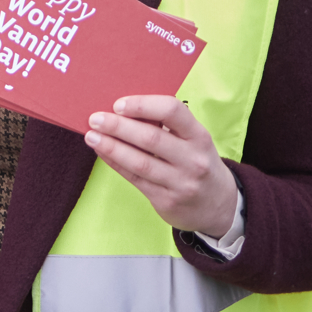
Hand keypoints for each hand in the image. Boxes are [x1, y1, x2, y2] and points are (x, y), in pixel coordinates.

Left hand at [85, 95, 238, 238]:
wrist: (220, 206)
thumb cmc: (197, 163)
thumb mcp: (194, 141)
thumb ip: (168, 127)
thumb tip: (123, 111)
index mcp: (199, 136)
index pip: (172, 111)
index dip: (143, 105)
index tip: (119, 104)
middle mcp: (193, 159)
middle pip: (151, 138)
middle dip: (118, 126)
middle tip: (95, 119)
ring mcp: (181, 183)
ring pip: (139, 162)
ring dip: (111, 147)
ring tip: (91, 136)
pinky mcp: (166, 201)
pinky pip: (135, 178)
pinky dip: (115, 163)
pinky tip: (102, 152)